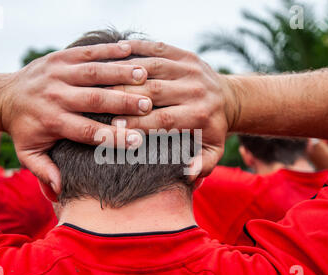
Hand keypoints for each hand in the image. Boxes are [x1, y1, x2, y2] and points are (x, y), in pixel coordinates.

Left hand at [0, 43, 152, 192]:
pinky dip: (108, 50)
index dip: (112, 136)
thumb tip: (60, 192)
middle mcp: (55, 96)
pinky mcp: (61, 57)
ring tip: (144, 75)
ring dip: (119, 73)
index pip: (86, 131)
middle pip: (93, 100)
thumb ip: (45, 172)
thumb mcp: (29, 154)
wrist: (4, 95)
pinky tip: (130, 50)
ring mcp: (58, 73)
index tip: (137, 141)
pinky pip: (87, 52)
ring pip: (93, 73)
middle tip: (148, 105)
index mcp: (52, 121)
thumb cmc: (23, 129)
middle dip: (122, 101)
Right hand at [110, 40, 238, 177]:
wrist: (228, 98)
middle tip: (99, 100)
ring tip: (102, 77)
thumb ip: (202, 166)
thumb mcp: (213, 151)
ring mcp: (190, 69)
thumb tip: (187, 173)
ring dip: (125, 72)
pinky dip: (136, 49)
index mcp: (199, 115)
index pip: (162, 119)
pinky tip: (115, 54)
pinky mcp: (185, 54)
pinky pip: (157, 49)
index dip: (136, 122)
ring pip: (152, 68)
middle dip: (125, 97)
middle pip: (154, 92)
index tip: (113, 126)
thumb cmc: (212, 129)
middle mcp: (195, 90)